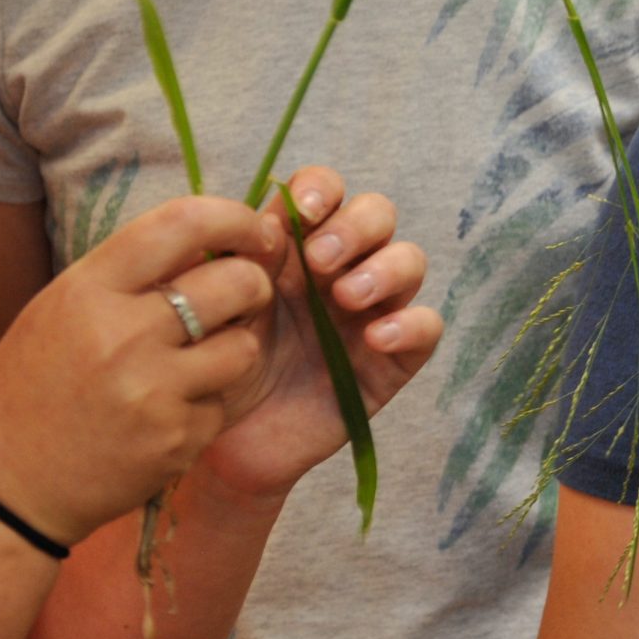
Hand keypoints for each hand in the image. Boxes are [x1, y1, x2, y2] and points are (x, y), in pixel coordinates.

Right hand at [0, 195, 282, 545]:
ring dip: (233, 350)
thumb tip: (218, 239)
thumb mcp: (64, 311)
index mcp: (88, 291)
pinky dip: (206, 406)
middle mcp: (122, 335)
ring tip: (192, 364)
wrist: (7, 487)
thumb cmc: (38, 387)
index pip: (183, 223)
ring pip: (245, 347)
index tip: (256, 230)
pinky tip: (163, 416)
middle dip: (253, 286)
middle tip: (240, 300)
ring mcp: (152, 391)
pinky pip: (224, 404)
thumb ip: (131, 274)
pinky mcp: (177, 439)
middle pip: (238, 282)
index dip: (236, 219)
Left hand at [199, 166, 442, 506]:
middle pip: (378, 214)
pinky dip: (410, 323)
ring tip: (346, 299)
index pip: (325, 192)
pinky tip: (375, 338)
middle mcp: (340, 270)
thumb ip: (229, 261)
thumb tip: (265, 223)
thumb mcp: (209, 308)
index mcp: (293, 248)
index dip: (322, 190)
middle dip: (356, 226)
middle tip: (321, 262)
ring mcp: (372, 312)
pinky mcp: (394, 359)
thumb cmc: (211, 369)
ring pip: (410, 260)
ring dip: (384, 268)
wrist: (223, 448)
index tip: (301, 214)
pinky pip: (428, 327)